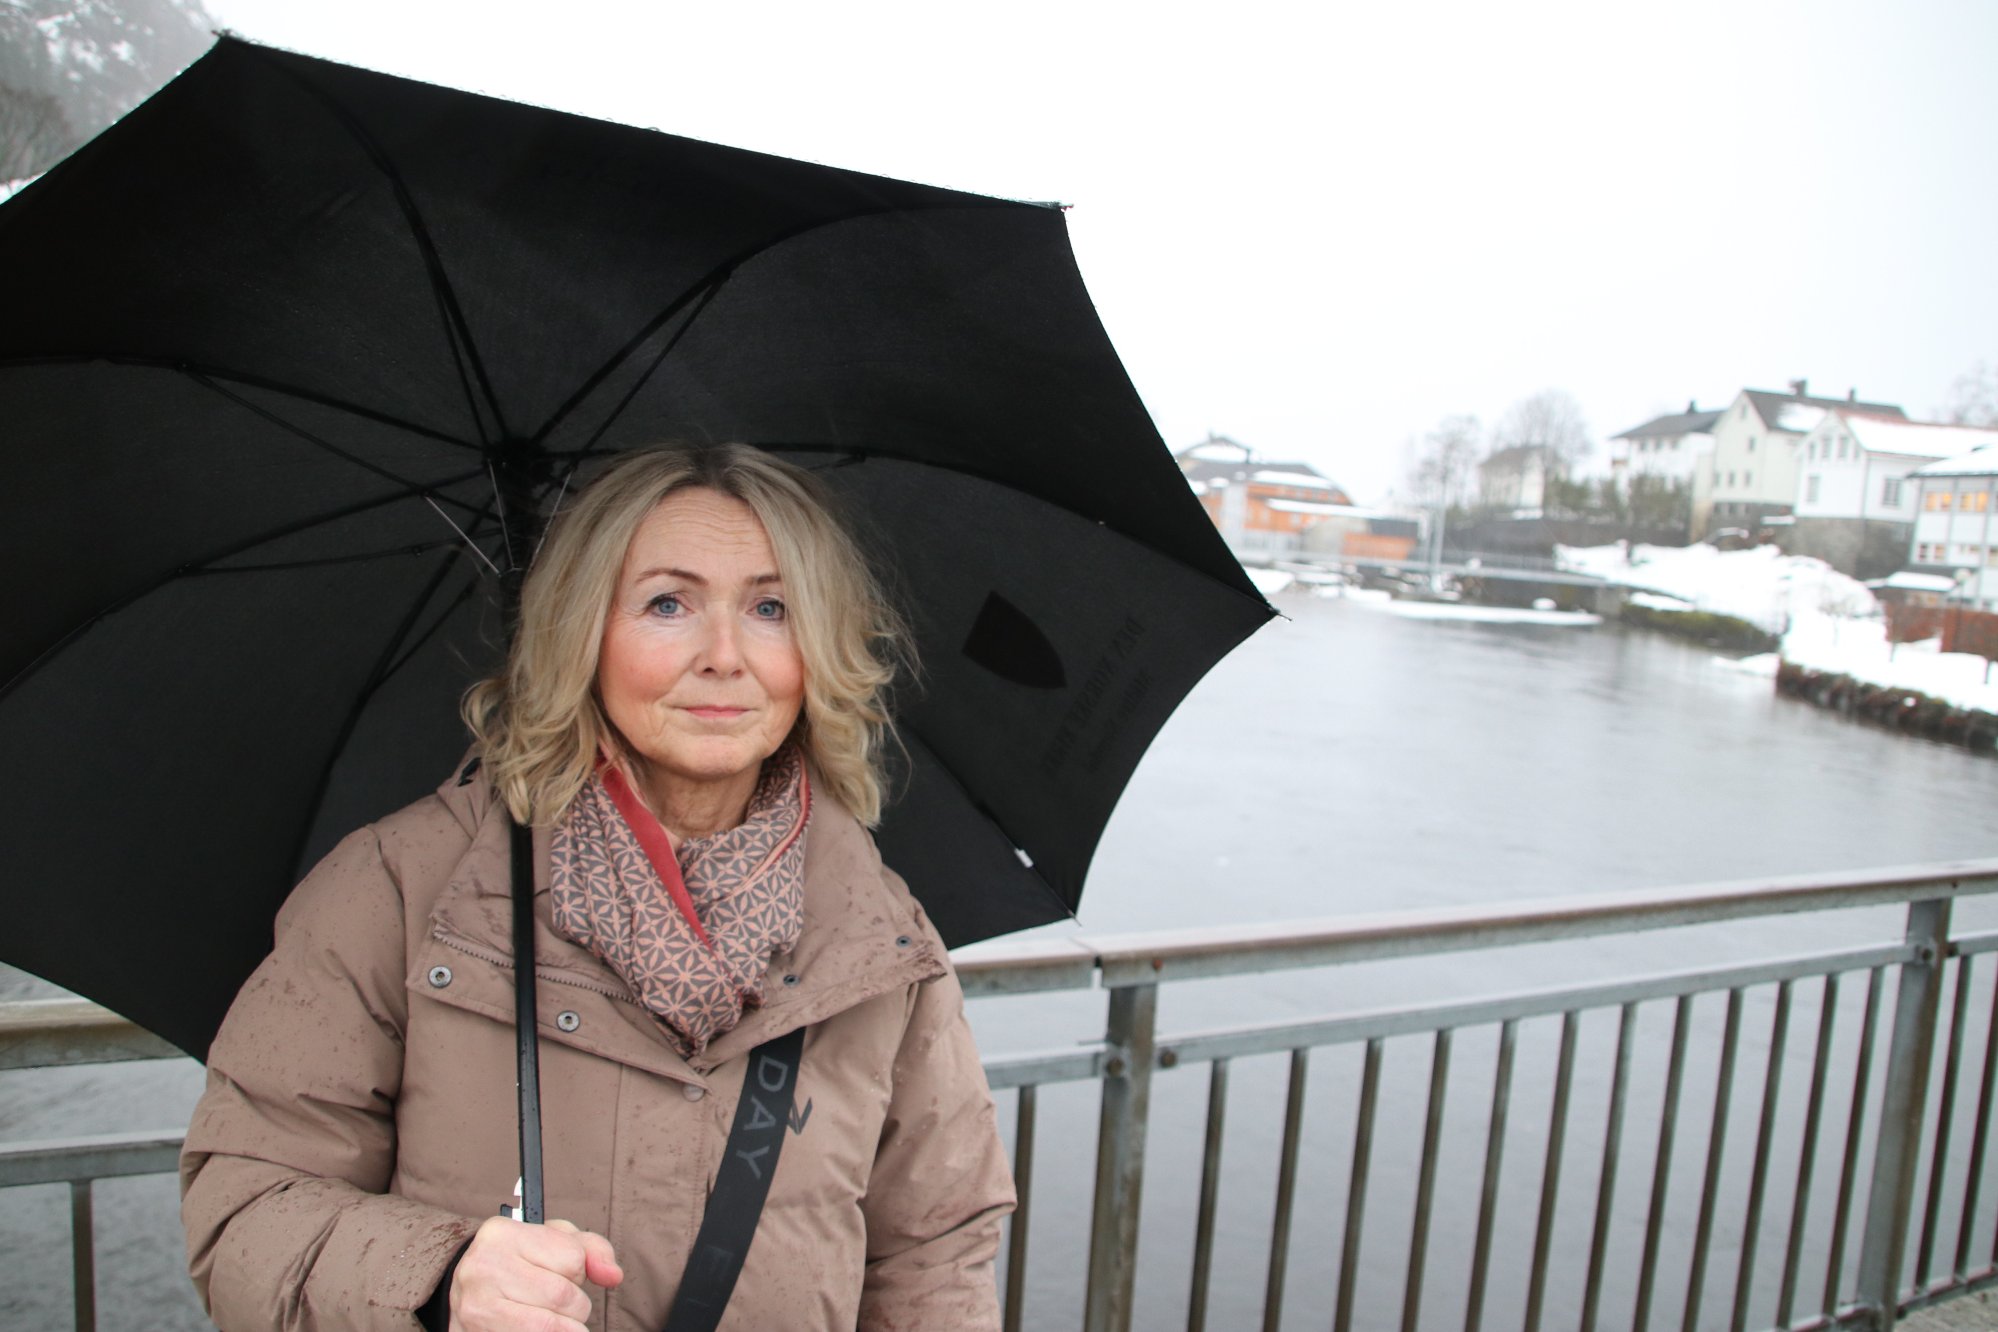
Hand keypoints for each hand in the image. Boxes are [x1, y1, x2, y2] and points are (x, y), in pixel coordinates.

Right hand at [448, 1215, 622, 1331]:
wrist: (464, 1294)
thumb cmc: (518, 1264)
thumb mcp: (553, 1242)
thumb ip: (592, 1250)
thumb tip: (613, 1276)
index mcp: (503, 1233)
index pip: (572, 1258)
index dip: (578, 1272)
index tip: (563, 1274)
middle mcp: (484, 1265)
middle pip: (563, 1296)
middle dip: (576, 1305)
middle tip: (562, 1303)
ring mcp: (476, 1304)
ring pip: (550, 1326)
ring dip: (566, 1328)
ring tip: (556, 1320)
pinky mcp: (476, 1330)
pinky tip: (543, 1328)